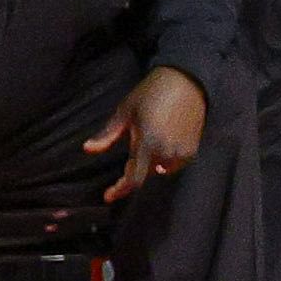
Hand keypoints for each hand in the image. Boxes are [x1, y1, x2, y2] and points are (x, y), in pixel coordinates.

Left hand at [84, 64, 205, 200]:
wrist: (184, 84)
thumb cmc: (149, 95)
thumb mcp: (124, 112)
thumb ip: (107, 135)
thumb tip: (87, 149)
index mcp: (147, 143)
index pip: (134, 178)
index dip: (120, 189)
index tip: (108, 196)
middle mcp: (166, 153)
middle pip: (146, 172)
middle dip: (136, 164)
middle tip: (135, 137)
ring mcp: (182, 153)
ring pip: (160, 169)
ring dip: (151, 162)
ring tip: (150, 134)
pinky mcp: (193, 151)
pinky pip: (174, 164)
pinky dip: (165, 159)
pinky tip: (163, 139)